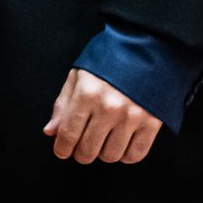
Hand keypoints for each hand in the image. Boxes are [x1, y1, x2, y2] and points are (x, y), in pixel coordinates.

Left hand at [42, 68, 160, 164]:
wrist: (146, 47)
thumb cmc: (108, 60)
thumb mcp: (79, 75)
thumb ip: (63, 104)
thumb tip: (50, 132)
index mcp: (87, 93)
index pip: (68, 134)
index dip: (62, 148)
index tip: (62, 151)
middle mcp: (109, 107)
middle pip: (88, 150)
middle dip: (81, 153)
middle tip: (82, 146)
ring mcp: (132, 116)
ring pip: (110, 156)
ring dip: (103, 153)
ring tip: (104, 139)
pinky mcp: (152, 122)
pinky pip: (135, 155)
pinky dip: (125, 155)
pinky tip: (122, 143)